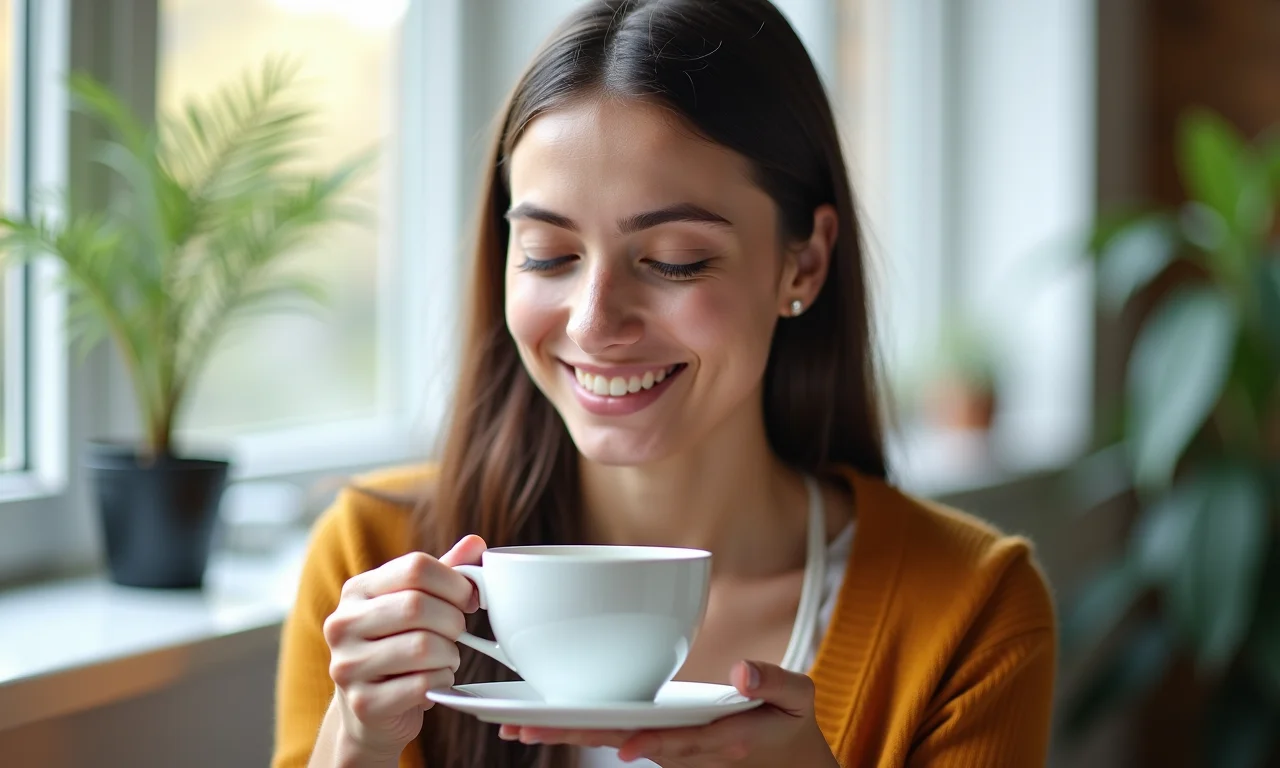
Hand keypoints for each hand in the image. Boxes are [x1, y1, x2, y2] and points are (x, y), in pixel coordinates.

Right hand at [322, 536, 485, 758]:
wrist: (371, 713)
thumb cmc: (399, 648)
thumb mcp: (417, 603)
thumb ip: (444, 572)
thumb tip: (476, 543)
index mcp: (357, 590)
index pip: (415, 567)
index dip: (453, 582)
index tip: (467, 598)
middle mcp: (342, 624)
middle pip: (418, 606)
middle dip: (453, 621)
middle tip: (458, 633)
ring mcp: (348, 666)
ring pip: (423, 647)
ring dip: (450, 654)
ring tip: (445, 658)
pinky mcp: (364, 704)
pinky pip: (423, 684)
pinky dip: (442, 681)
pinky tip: (435, 681)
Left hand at [498, 660, 837, 766]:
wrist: (786, 761)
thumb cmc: (789, 725)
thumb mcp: (798, 700)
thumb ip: (775, 683)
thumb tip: (742, 671)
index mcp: (720, 739)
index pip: (679, 744)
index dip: (652, 743)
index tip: (624, 745)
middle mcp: (682, 747)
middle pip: (624, 741)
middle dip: (578, 737)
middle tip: (526, 732)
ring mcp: (665, 743)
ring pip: (610, 737)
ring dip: (566, 733)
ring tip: (516, 728)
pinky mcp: (656, 736)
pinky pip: (613, 729)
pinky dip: (578, 724)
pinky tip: (542, 718)